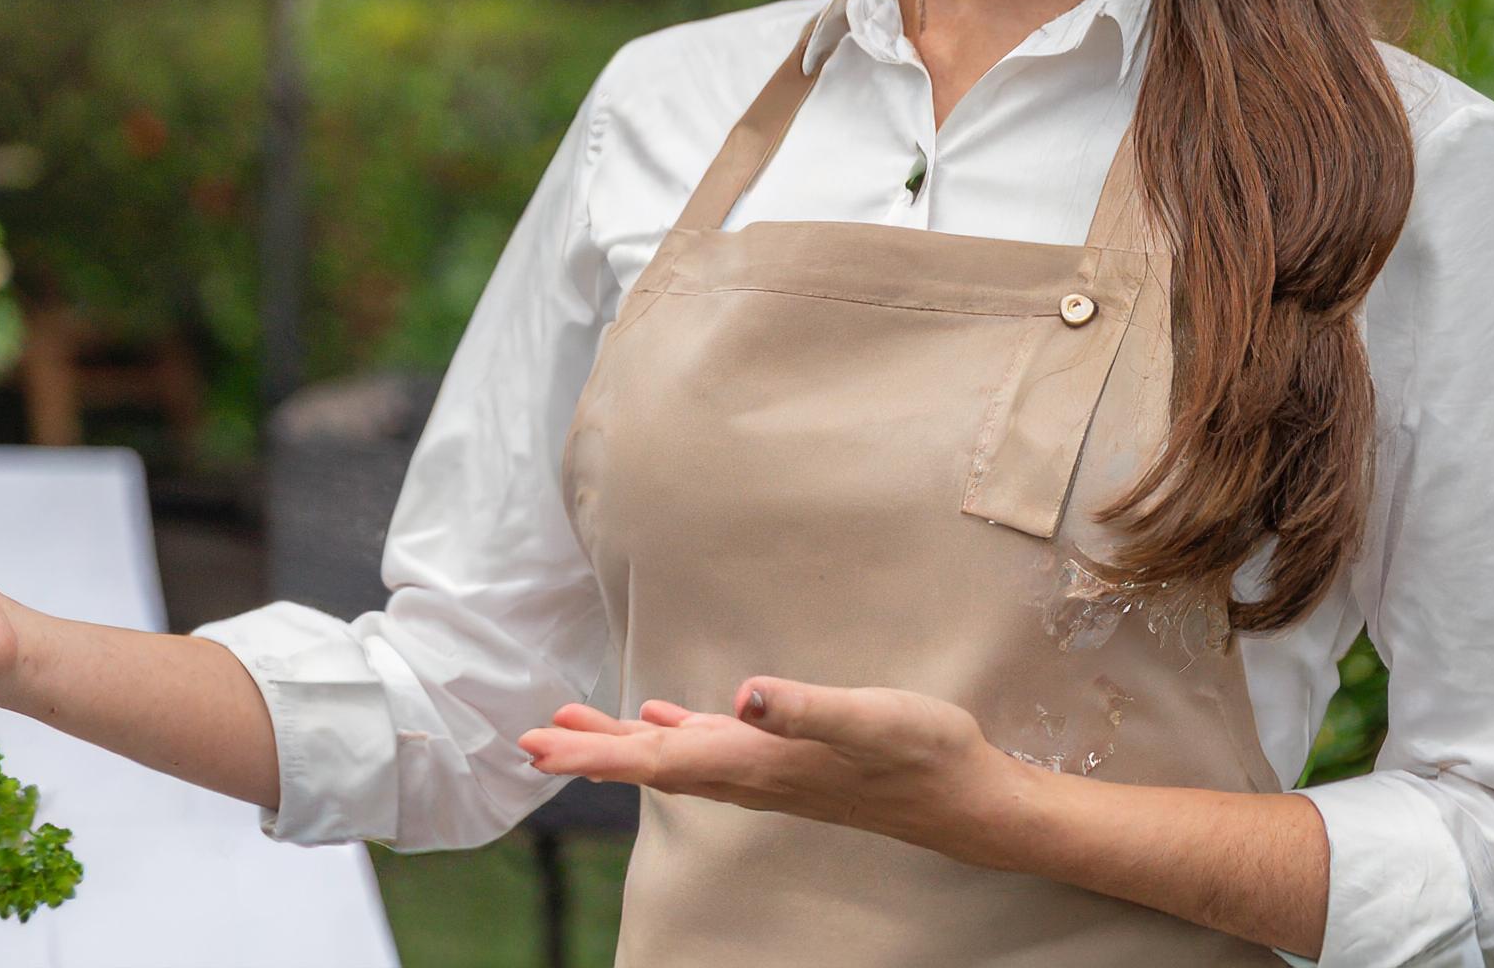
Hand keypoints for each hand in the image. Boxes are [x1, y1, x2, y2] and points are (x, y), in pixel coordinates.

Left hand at [517, 677, 1033, 866]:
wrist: (966, 798)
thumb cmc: (922, 753)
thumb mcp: (870, 718)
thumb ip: (806, 708)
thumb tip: (744, 696)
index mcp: (759, 760)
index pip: (659, 762)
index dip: (597, 753)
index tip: (540, 750)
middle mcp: (753, 771)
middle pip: (651, 765)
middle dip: (589, 752)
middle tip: (527, 741)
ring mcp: (768, 769)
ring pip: (674, 759)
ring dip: (621, 744)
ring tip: (571, 726)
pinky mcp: (786, 759)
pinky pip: (709, 750)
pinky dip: (673, 736)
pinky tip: (663, 720)